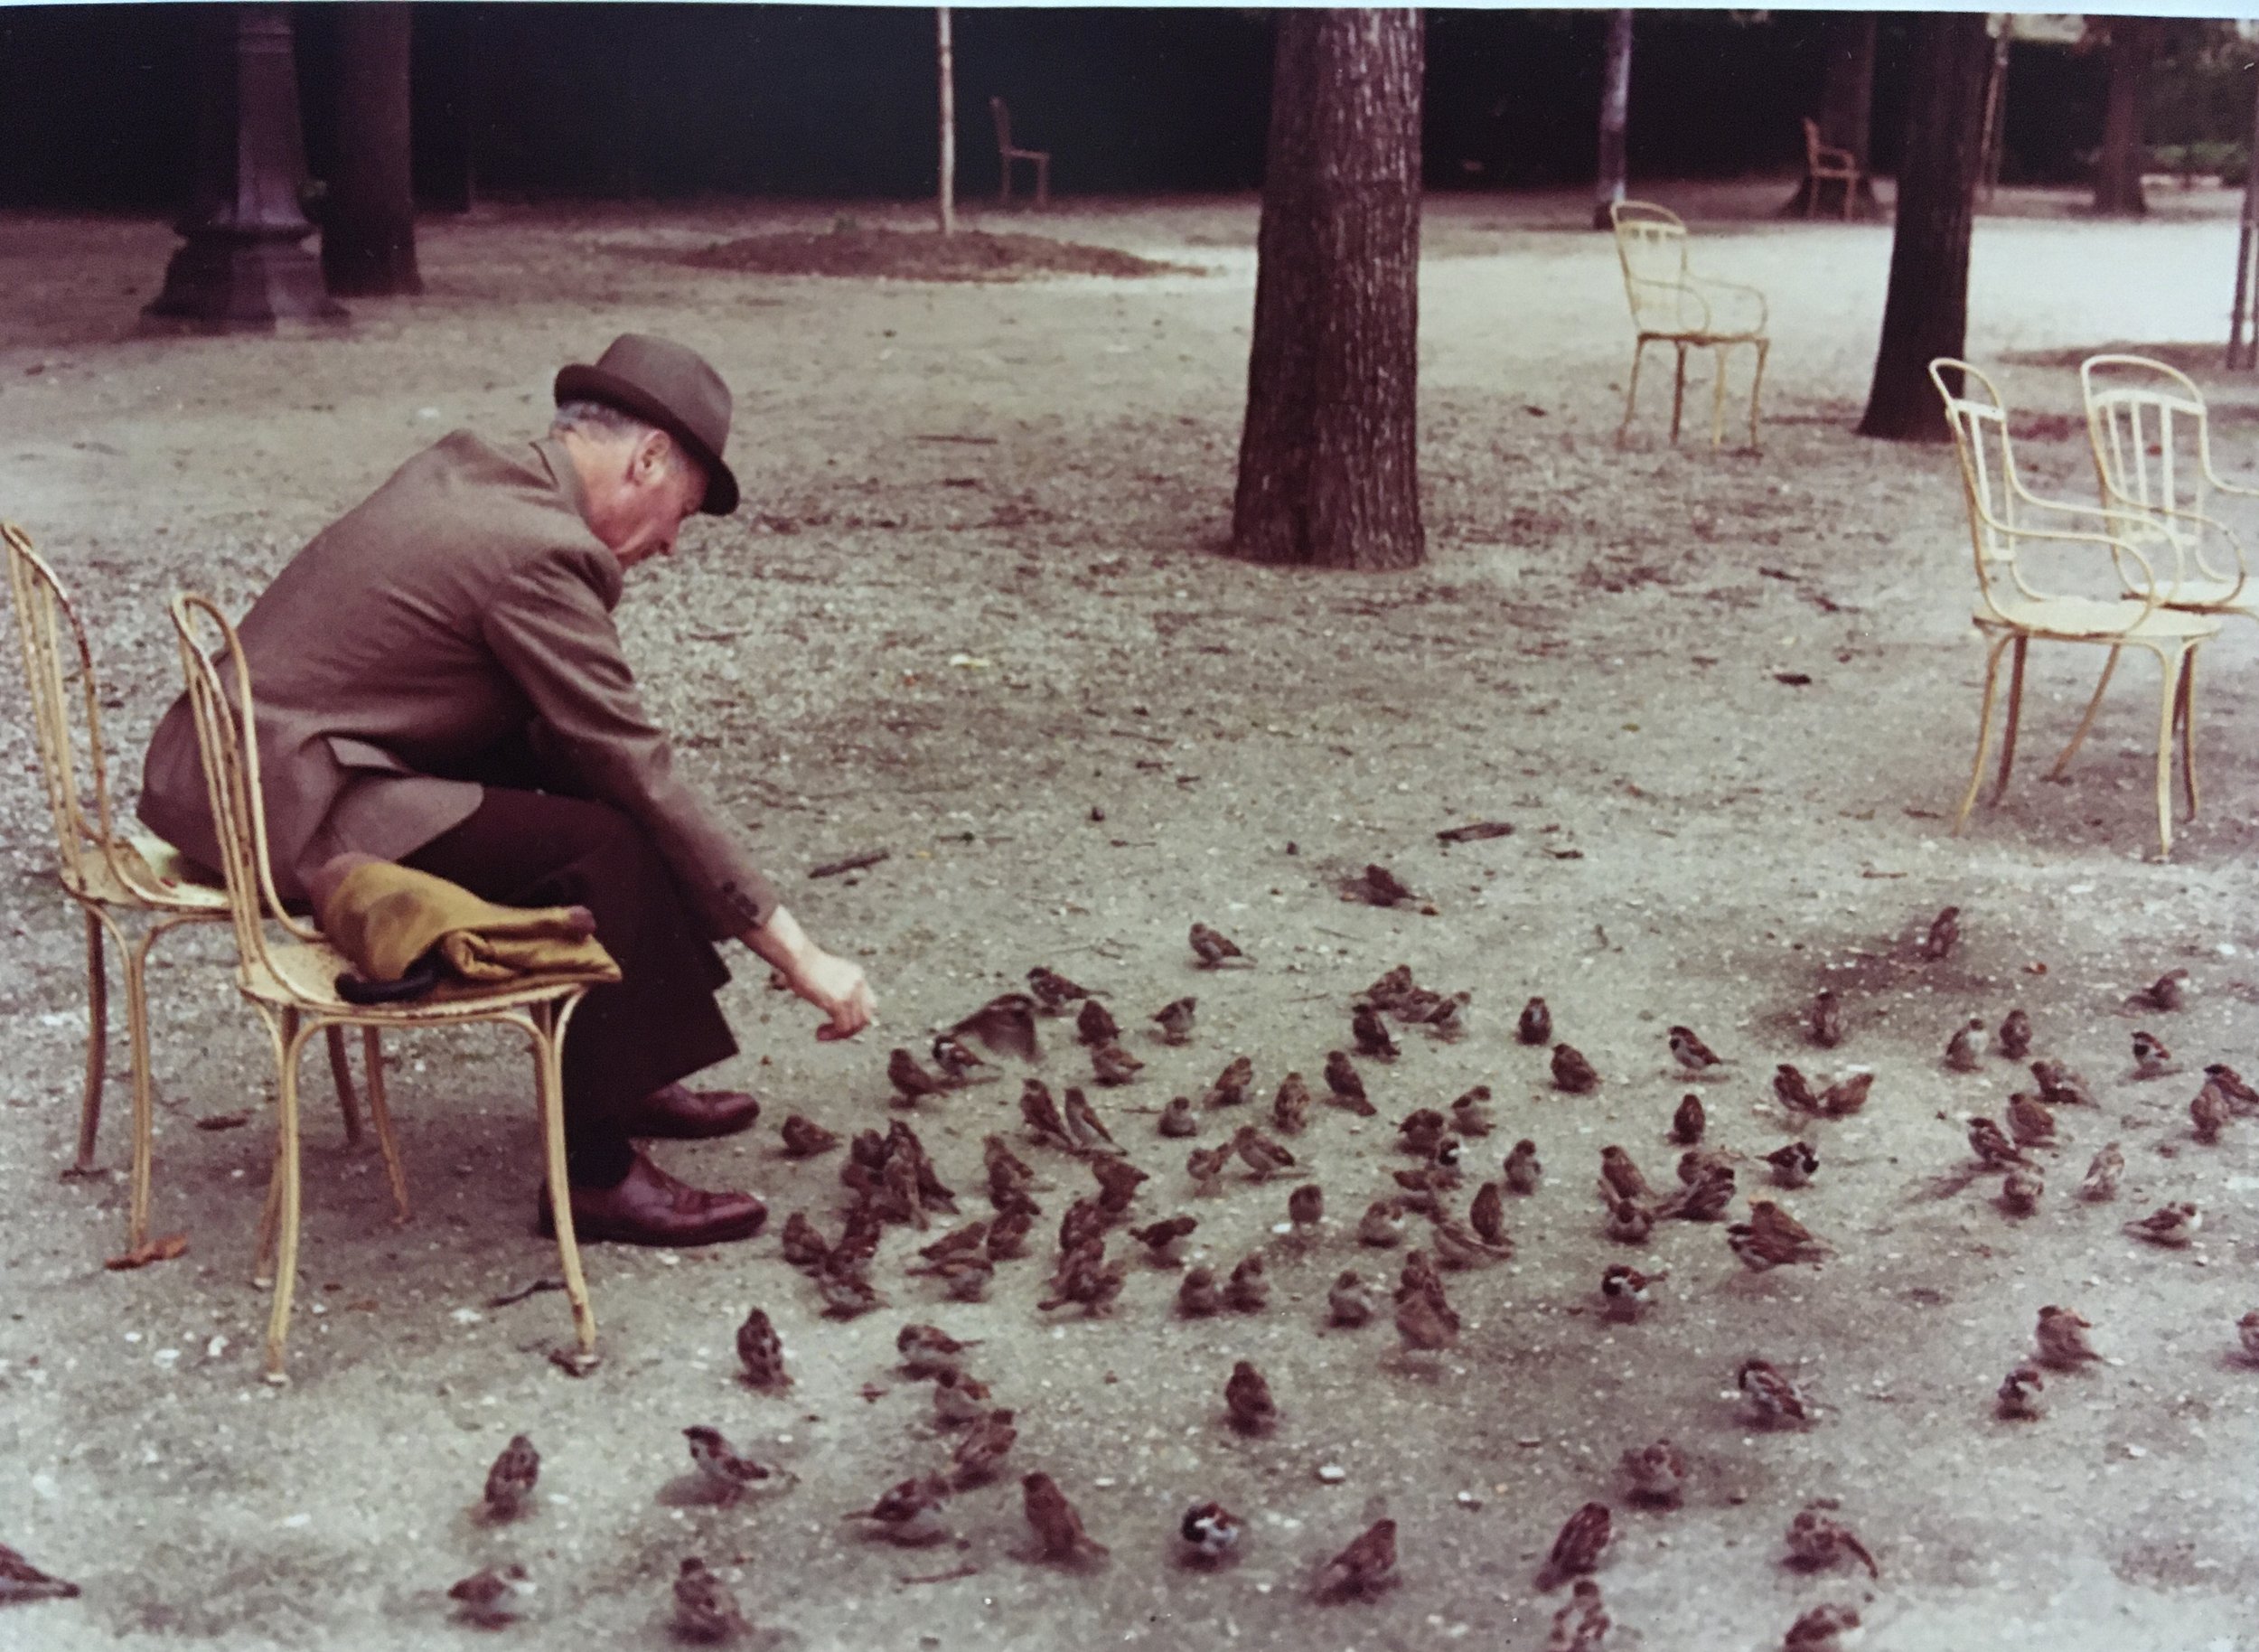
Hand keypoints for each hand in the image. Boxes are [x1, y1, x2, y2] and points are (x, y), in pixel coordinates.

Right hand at [745, 904, 874, 1041]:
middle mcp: (858, 984)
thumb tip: (831, 1004)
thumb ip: (835, 987)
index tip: (839, 1023)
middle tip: (832, 1033)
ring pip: (854, 1025)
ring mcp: (850, 993)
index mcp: (857, 975)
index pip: (869, 1004)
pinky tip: (819, 1034)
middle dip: (850, 1029)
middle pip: (865, 1016)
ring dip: (838, 1035)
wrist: (798, 958)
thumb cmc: (803, 965)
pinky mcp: (839, 1002)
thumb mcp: (827, 975)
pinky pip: (843, 1027)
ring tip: (821, 1035)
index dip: (857, 1018)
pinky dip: (832, 1035)